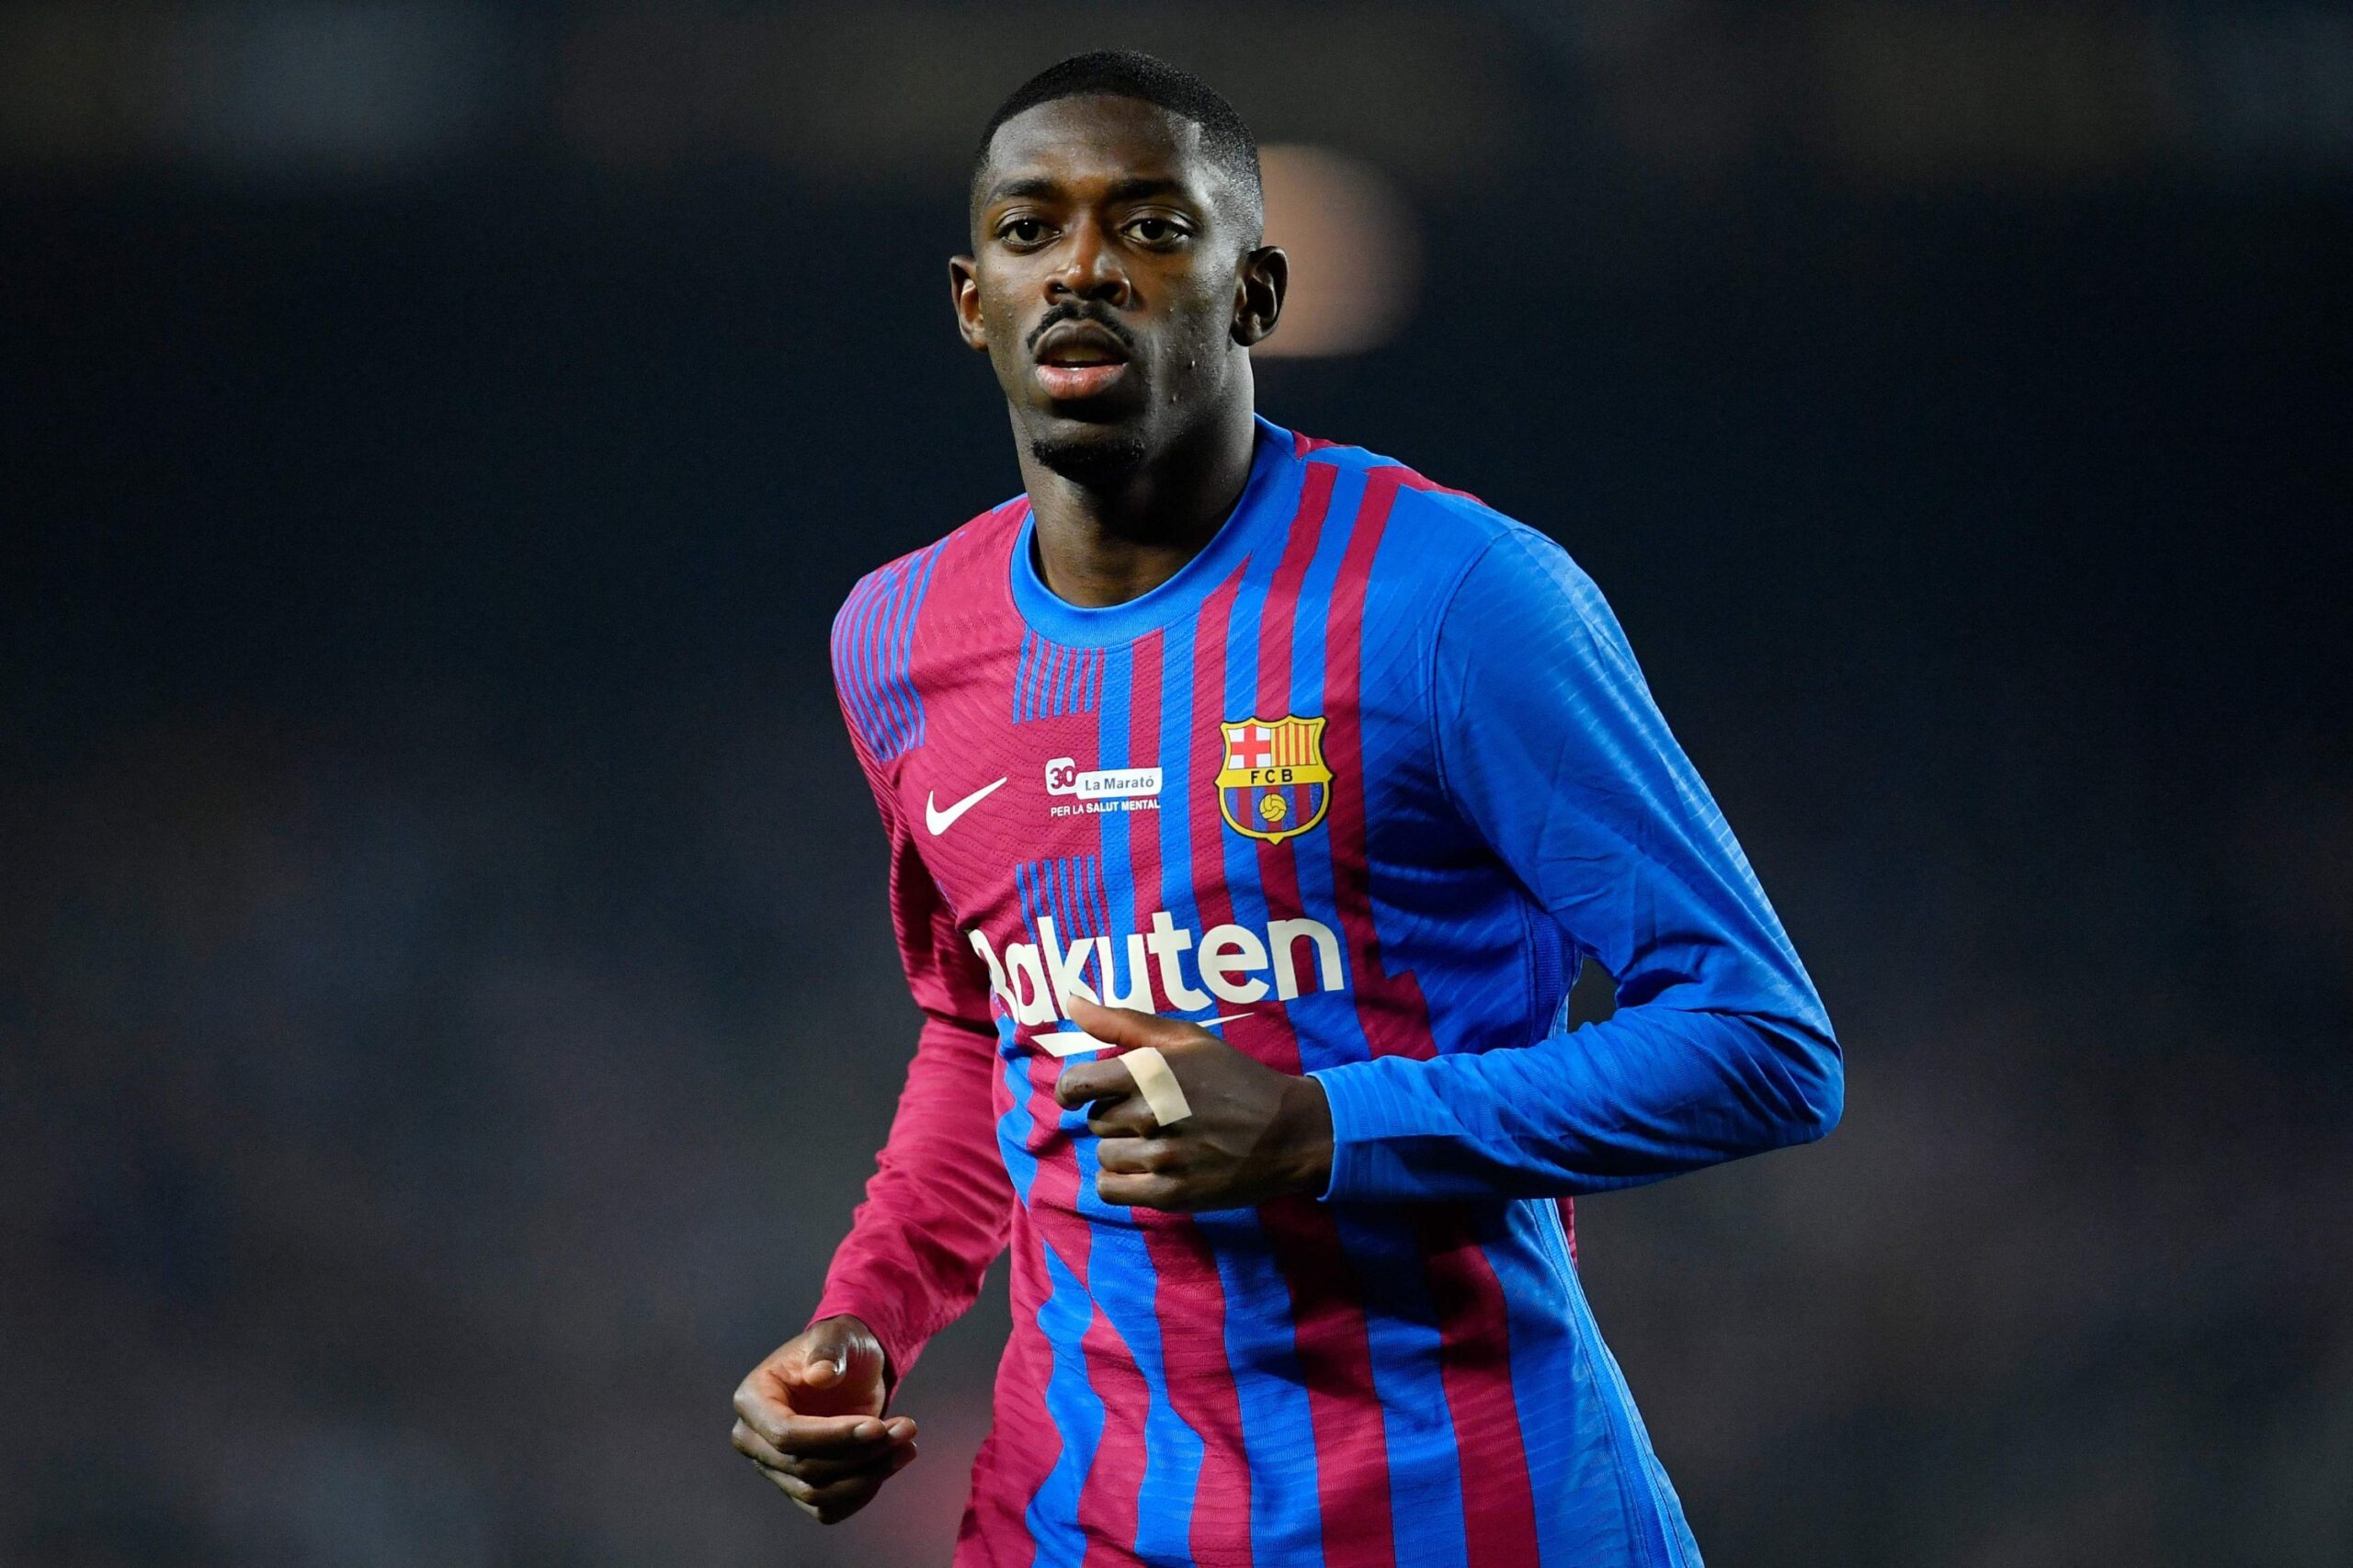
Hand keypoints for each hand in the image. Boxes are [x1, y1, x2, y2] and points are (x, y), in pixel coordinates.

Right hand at [730, 1314, 917, 1524]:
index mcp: (753, 1399)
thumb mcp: (837, 1336)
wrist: (849, 1367)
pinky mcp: (798, 1486)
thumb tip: (820, 1374)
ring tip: (907, 1445)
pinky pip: (827, 1508)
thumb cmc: (839, 1347)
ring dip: (869, 1475)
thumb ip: (828, 1351)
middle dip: (860, 1454)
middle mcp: (753, 1440)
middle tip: (906, 1429)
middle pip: (804, 1468)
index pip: (786, 1434)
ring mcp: (774, 1468)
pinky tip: (890, 1463)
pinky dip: (862, 1493)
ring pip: (818, 1493)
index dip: (833, 1436)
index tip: (878, 1426)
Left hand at [1053, 997, 1333, 1210]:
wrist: (1290, 1132)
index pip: (1077, 1084)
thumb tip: (1072, 1002)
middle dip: (1116, 1117)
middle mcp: (1153, 1114)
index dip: (1070, 1090)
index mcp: (1153, 1071)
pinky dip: (1122, 1180)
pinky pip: (1112, 1189)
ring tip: (1160, 1140)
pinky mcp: (1171, 1193)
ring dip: (1123, 1149)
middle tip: (1153, 1114)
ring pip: (1105, 1156)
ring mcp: (1163, 1157)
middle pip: (1096, 1121)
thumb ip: (1124, 1022)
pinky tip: (1149, 1167)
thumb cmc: (1236, 1079)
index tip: (1078, 1095)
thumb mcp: (1187, 1039)